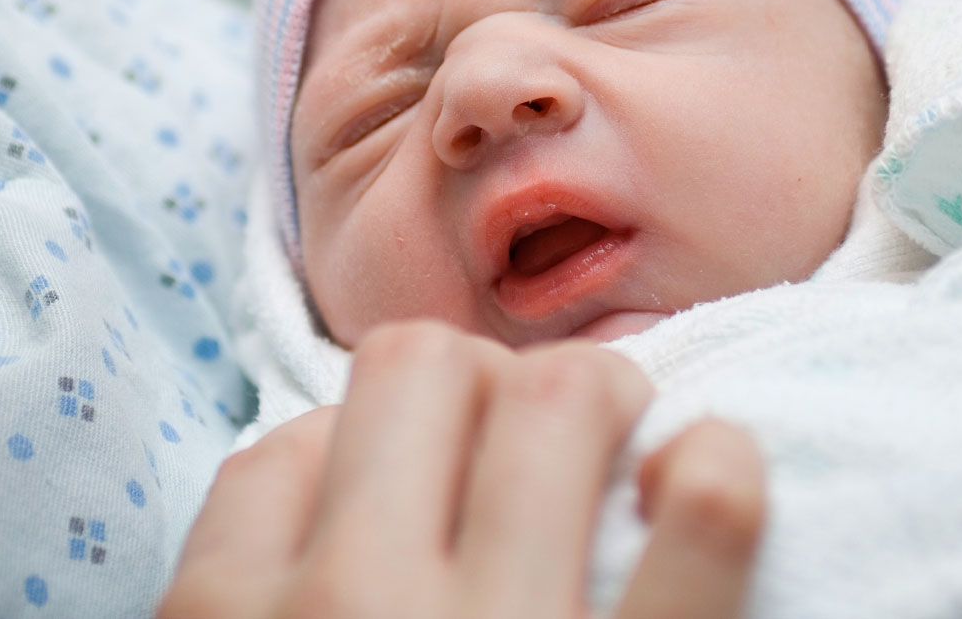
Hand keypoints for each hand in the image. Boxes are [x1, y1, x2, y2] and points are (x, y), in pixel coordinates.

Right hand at [158, 320, 764, 618]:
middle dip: (472, 382)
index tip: (395, 494)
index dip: (346, 452)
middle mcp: (350, 614)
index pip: (278, 449)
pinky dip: (719, 474)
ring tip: (618, 431)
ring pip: (553, 394)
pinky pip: (706, 520)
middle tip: (518, 438)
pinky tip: (705, 479)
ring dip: (595, 392)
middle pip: (416, 367)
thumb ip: (242, 587)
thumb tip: (328, 456)